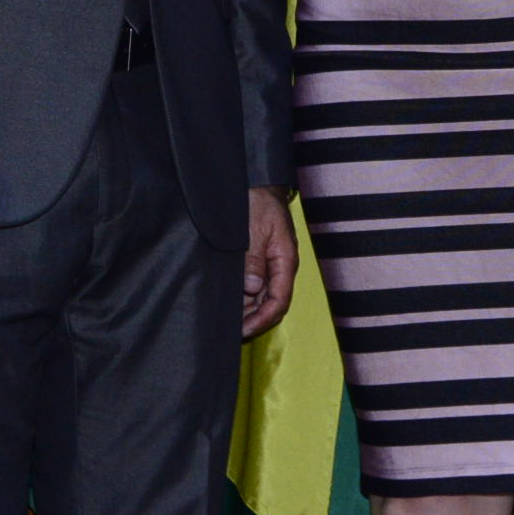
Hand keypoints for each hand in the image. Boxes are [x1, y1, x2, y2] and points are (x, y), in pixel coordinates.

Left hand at [243, 188, 297, 336]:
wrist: (259, 184)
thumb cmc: (259, 202)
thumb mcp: (253, 229)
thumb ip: (253, 259)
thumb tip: (252, 288)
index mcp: (285, 260)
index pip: (279, 300)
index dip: (262, 319)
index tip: (244, 329)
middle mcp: (281, 266)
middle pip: (272, 303)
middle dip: (254, 319)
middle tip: (231, 330)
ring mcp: (272, 264)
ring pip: (264, 297)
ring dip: (248, 309)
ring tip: (228, 319)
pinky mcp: (262, 260)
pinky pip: (257, 286)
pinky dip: (245, 297)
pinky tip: (231, 301)